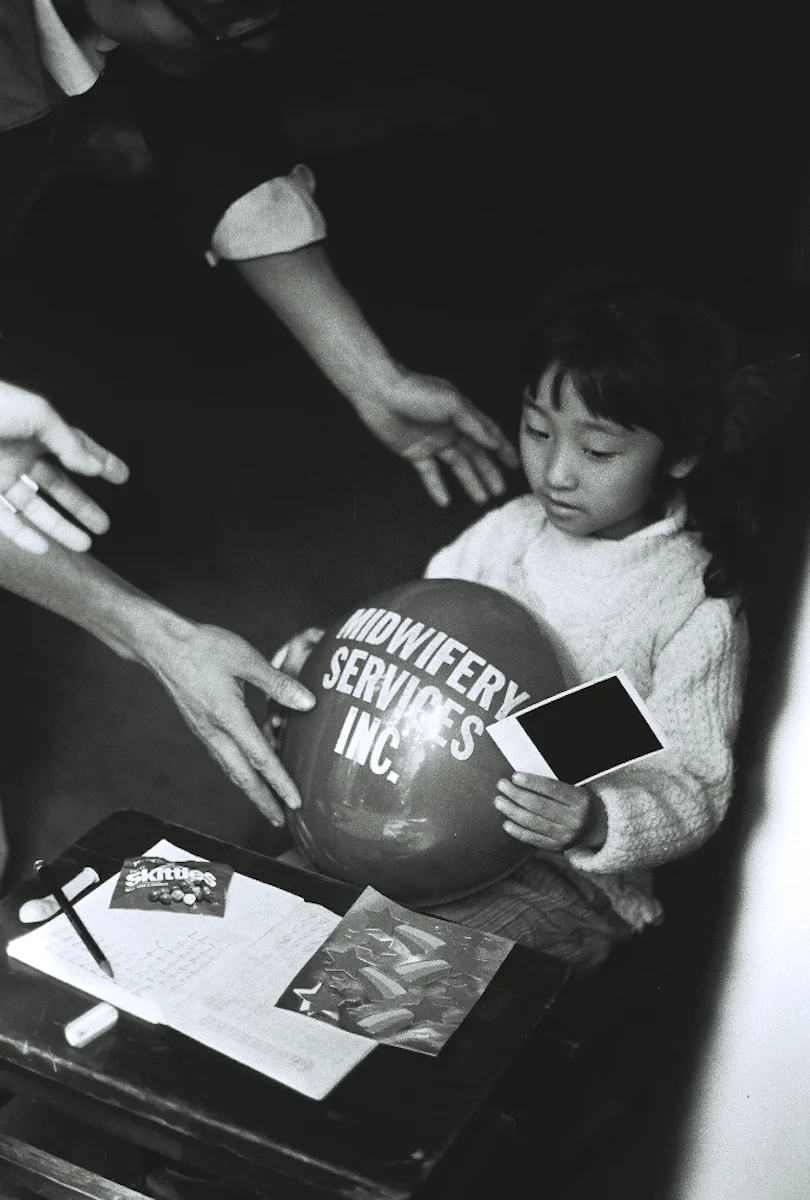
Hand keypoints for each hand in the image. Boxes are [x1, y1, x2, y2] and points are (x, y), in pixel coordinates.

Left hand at [0, 380, 128, 552]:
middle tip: (103, 524)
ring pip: (33, 508)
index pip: (74, 447)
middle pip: (56, 485)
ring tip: (84, 544)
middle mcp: (17, 453)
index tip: (121, 477)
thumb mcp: (38, 414)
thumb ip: (68, 441)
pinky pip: (4, 521)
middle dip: (81, 506)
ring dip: (59, 527)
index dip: (100, 460)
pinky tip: (42, 546)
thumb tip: (92, 466)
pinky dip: (24, 535)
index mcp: (33, 429)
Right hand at [143, 621, 315, 826]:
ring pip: (231, 769)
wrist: (161, 644)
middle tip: (282, 821)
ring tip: (269, 805)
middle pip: (242, 776)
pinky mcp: (201, 725)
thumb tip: (308, 702)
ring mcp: (205, 731)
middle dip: (263, 801)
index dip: (280, 782)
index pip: (260, 758)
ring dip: (251, 789)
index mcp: (228, 716)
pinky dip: (239, 771)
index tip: (296, 802)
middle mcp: (215, 731)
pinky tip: (248, 773)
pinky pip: (223, 757)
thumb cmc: (203, 647)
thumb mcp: (245, 658)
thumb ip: (277, 683)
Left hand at [352, 370, 518, 506]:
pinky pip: (430, 474)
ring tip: (481, 499)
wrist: (379, 393)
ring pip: (457, 466)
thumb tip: (495, 442)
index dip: (502, 449)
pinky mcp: (415, 452)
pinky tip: (445, 501)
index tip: (515, 465)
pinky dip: (437, 487)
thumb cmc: (415, 391)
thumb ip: (475, 424)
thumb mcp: (452, 404)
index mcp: (463, 415)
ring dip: (469, 482)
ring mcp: (433, 442)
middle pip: (475, 455)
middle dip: (488, 473)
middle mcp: (450, 429)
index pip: (488, 434)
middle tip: (499, 491)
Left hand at [494, 774, 607, 851]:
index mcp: (580, 801)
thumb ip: (555, 787)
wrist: (599, 829)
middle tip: (501, 785)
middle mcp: (574, 819)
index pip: (552, 789)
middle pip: (539, 806)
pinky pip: (533, 839)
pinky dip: (518, 831)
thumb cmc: (581, 803)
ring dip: (512, 811)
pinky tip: (506, 823)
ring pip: (533, 822)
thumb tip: (523, 779)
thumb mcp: (577, 789)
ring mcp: (566, 836)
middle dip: (516, 794)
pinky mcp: (558, 847)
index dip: (532, 783)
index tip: (515, 776)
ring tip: (499, 801)